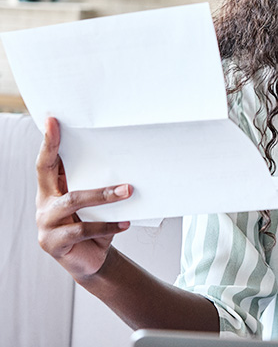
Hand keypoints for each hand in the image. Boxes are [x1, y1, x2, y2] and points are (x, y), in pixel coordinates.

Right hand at [36, 117, 132, 281]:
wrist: (92, 260)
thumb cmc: (95, 224)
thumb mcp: (95, 203)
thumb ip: (96, 184)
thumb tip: (124, 160)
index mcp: (52, 189)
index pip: (46, 161)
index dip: (48, 141)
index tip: (52, 121)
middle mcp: (44, 204)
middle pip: (49, 172)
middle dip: (62, 152)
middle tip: (83, 136)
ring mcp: (45, 224)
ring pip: (73, 200)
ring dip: (104, 195)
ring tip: (128, 190)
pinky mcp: (53, 243)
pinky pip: (82, 229)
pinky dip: (106, 226)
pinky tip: (125, 223)